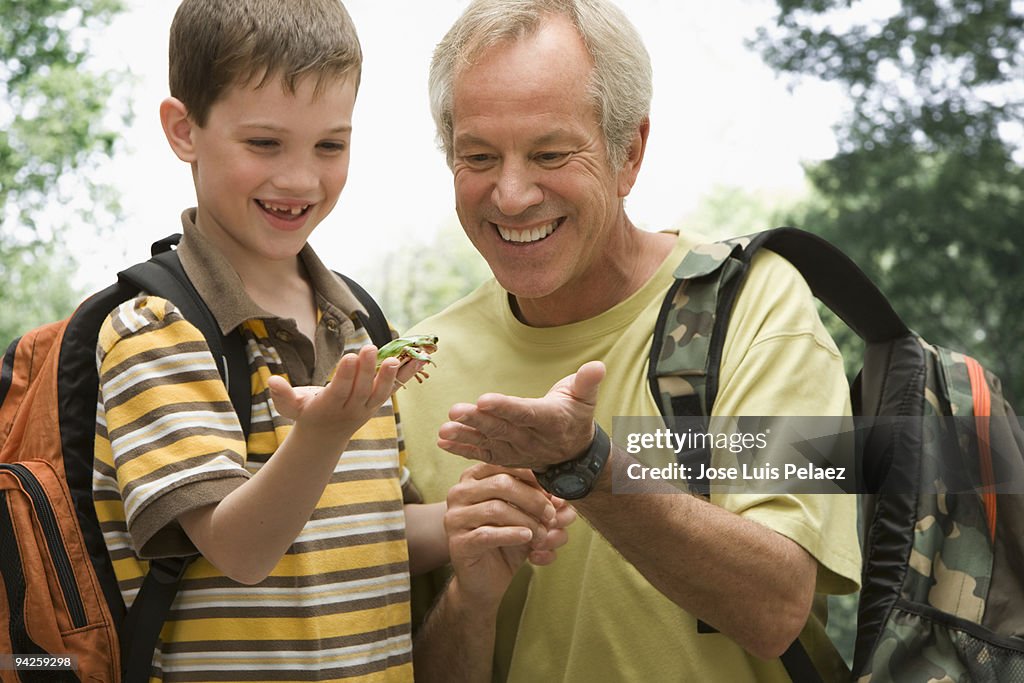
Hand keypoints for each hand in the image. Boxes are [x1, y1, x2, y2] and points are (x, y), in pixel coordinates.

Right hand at [267, 345, 400, 445]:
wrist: (324, 436)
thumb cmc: (304, 414)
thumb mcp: (289, 407)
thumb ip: (282, 395)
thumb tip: (272, 381)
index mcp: (328, 408)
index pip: (339, 391)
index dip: (346, 376)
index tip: (351, 357)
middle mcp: (350, 409)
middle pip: (361, 390)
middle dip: (367, 370)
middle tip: (371, 348)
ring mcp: (367, 408)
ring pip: (380, 393)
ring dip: (390, 376)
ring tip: (397, 358)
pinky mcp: (377, 403)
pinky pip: (394, 388)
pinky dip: (408, 374)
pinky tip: (420, 358)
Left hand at [437, 361, 605, 469]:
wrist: (574, 455)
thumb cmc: (576, 416)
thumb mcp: (586, 398)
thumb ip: (587, 382)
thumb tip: (597, 365)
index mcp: (550, 421)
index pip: (525, 413)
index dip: (505, 407)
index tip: (484, 399)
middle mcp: (531, 439)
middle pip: (501, 428)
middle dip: (476, 420)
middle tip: (454, 411)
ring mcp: (516, 451)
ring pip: (488, 442)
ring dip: (465, 436)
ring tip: (443, 430)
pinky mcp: (505, 457)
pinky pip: (482, 454)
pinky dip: (462, 449)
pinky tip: (443, 442)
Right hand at [445, 464, 575, 607]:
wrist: (487, 581)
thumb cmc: (508, 542)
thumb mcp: (530, 519)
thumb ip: (547, 507)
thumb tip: (564, 501)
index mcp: (475, 477)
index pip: (505, 464)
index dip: (534, 478)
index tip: (554, 494)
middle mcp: (460, 492)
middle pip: (502, 484)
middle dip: (534, 500)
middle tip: (552, 517)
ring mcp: (455, 517)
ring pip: (496, 509)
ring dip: (528, 522)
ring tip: (543, 535)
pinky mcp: (457, 543)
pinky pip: (487, 534)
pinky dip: (513, 535)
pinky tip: (528, 539)